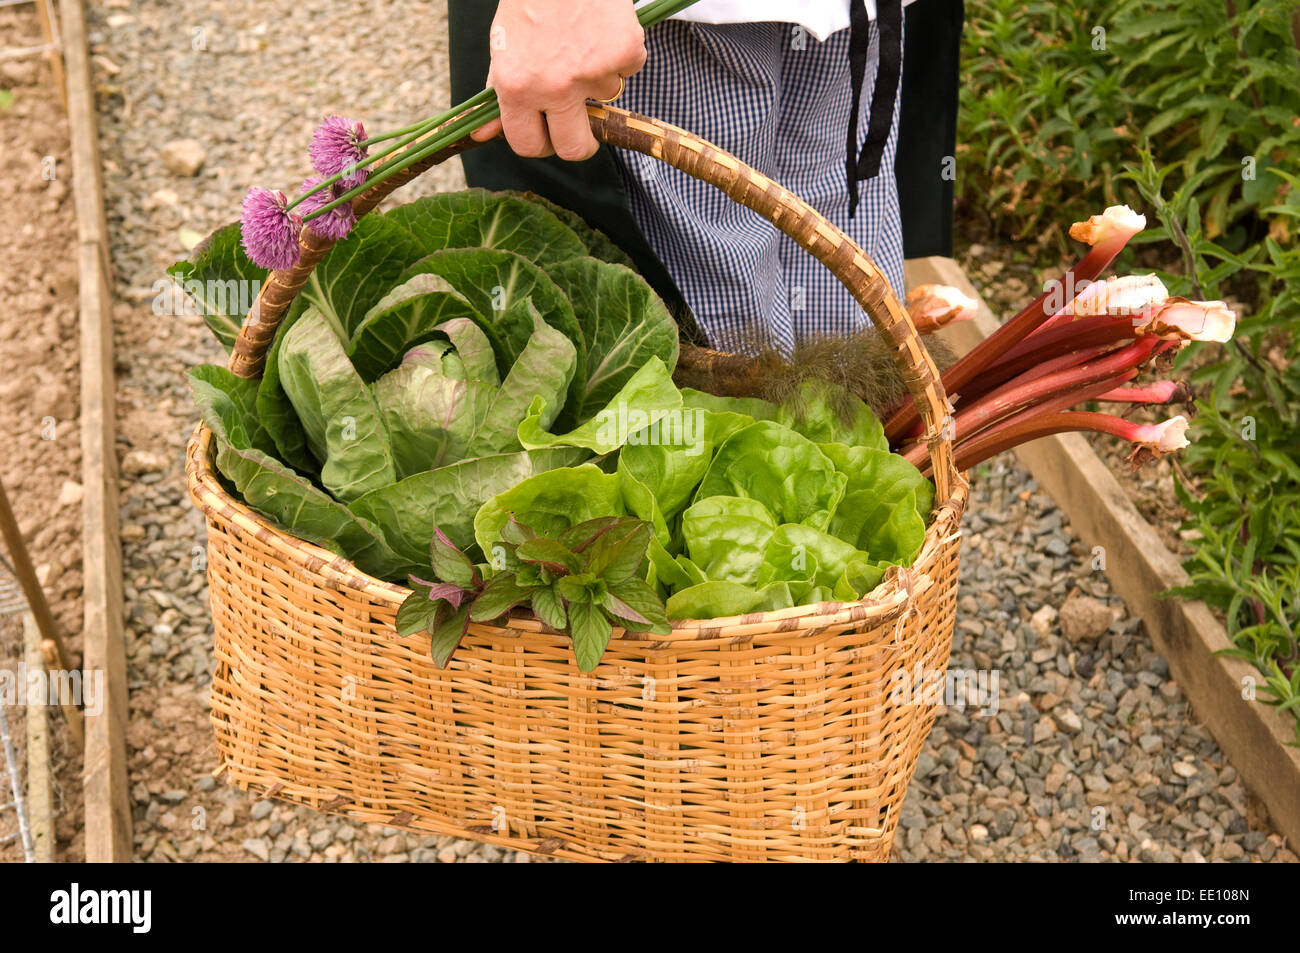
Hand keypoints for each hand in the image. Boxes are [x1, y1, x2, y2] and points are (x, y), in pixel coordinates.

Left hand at [471, 0, 646, 160]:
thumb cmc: (528, 0)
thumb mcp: (504, 46)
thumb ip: (498, 92)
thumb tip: (482, 136)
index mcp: (516, 87)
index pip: (528, 145)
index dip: (541, 144)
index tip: (550, 138)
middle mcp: (554, 86)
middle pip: (575, 149)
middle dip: (581, 143)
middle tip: (583, 126)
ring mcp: (592, 73)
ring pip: (606, 96)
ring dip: (600, 74)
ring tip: (584, 38)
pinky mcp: (624, 53)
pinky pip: (628, 68)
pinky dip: (620, 51)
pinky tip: (603, 25)